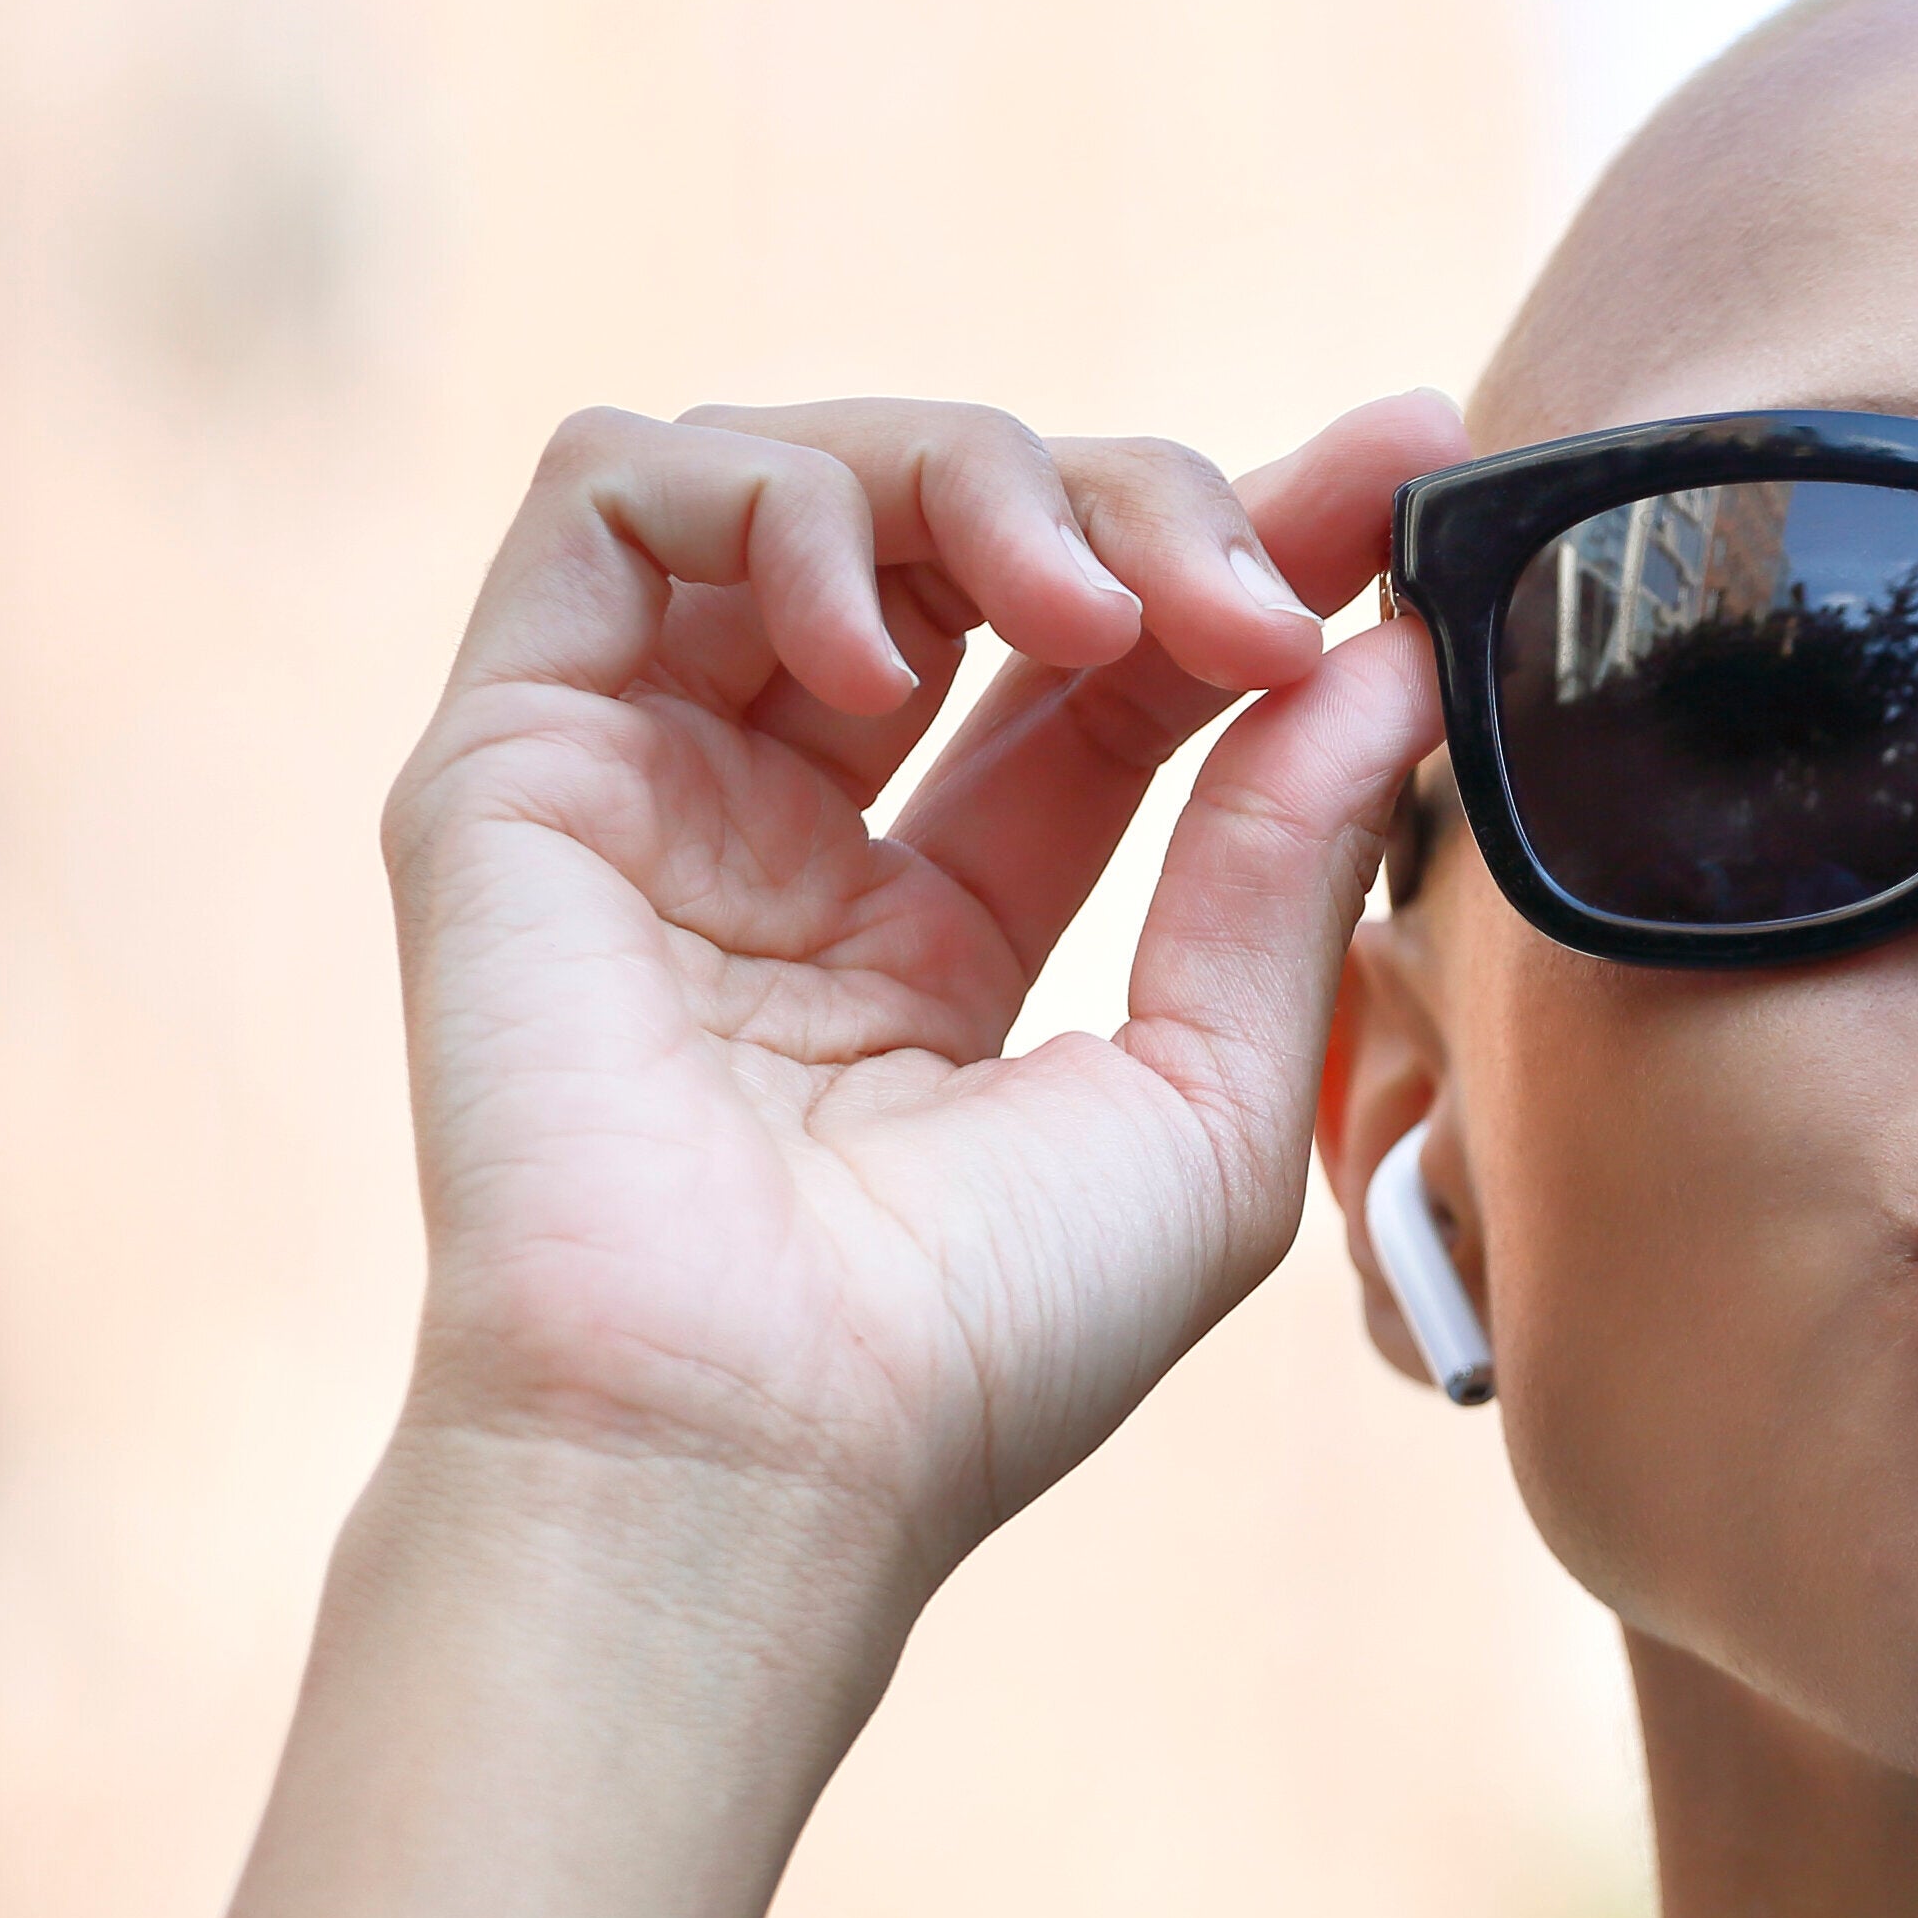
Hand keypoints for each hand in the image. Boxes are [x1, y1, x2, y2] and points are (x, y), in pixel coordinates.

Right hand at [379, 388, 1467, 1566]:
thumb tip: (1388, 655)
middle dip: (1145, 502)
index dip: (1250, 541)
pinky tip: (877, 648)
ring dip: (981, 481)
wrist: (753, 1452)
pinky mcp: (511, 751)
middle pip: (974, 536)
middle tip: (1260, 595)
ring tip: (1091, 613)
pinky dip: (774, 499)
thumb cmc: (974, 1344)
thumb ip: (1283, 858)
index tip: (1406, 465)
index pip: (1107, 660)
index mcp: (939, 922)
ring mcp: (642, 778)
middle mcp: (783, 827)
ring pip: (804, 466)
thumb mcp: (1207, 1089)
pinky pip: (613, 488)